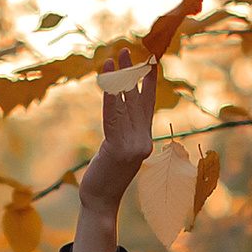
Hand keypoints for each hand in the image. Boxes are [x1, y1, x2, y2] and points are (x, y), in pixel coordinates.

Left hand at [74, 45, 154, 251]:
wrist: (101, 201)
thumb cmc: (105, 177)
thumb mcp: (117, 153)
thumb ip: (122, 134)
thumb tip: (119, 113)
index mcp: (145, 140)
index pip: (148, 106)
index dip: (149, 83)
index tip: (150, 62)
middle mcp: (143, 140)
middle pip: (137, 99)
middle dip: (132, 73)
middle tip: (129, 50)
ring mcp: (133, 145)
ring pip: (125, 103)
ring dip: (120, 77)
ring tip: (115, 56)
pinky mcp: (119, 148)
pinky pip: (112, 115)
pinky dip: (109, 95)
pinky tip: (105, 79)